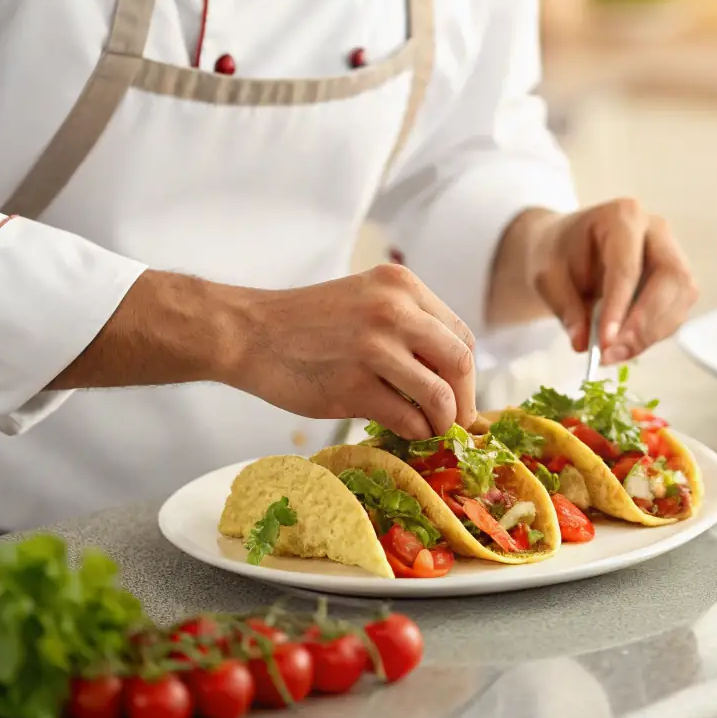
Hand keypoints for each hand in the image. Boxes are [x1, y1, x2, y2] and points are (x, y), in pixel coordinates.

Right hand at [223, 264, 476, 437]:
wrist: (249, 332)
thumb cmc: (309, 323)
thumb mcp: (366, 300)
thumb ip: (408, 326)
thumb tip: (455, 378)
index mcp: (401, 284)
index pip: (460, 335)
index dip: (467, 373)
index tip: (462, 396)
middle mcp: (393, 310)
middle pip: (460, 363)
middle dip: (465, 401)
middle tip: (457, 423)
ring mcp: (374, 348)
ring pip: (440, 395)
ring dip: (443, 423)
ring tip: (430, 430)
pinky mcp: (353, 386)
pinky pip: (406, 419)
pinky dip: (414, 432)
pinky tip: (403, 431)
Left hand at [528, 200, 697, 364]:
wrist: (567, 246)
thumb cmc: (559, 253)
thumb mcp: (548, 277)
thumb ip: (565, 308)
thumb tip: (582, 343)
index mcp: (622, 216)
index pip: (626, 267)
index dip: (618, 307)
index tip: (605, 342)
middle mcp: (655, 229)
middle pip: (669, 278)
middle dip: (645, 323)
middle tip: (614, 353)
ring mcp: (671, 252)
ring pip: (680, 297)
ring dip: (652, 333)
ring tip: (615, 355)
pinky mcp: (676, 278)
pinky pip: (676, 310)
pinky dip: (654, 334)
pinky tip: (627, 346)